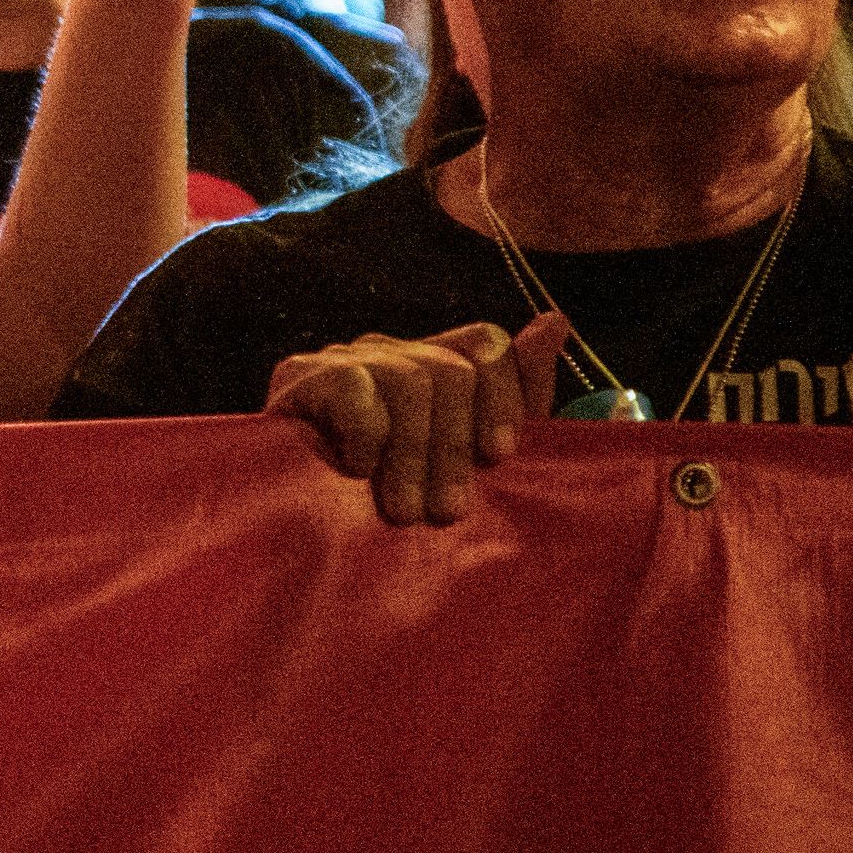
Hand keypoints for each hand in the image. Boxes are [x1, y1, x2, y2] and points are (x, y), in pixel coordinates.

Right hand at [262, 311, 568, 526]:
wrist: (303, 531)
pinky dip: (366, 437)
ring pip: (410, 380)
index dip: (502, 395)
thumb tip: (554, 322)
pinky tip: (356, 472)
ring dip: (413, 456)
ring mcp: (344, 357)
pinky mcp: (299, 373)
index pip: (484, 342)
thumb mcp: (472, 459)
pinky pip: (355, 387)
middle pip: (450, 368)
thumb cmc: (396, 498)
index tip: (498, 456)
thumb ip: (518, 396)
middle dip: (454, 447)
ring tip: (406, 511)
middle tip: (447, 511)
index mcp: (434, 364)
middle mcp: (391, 350)